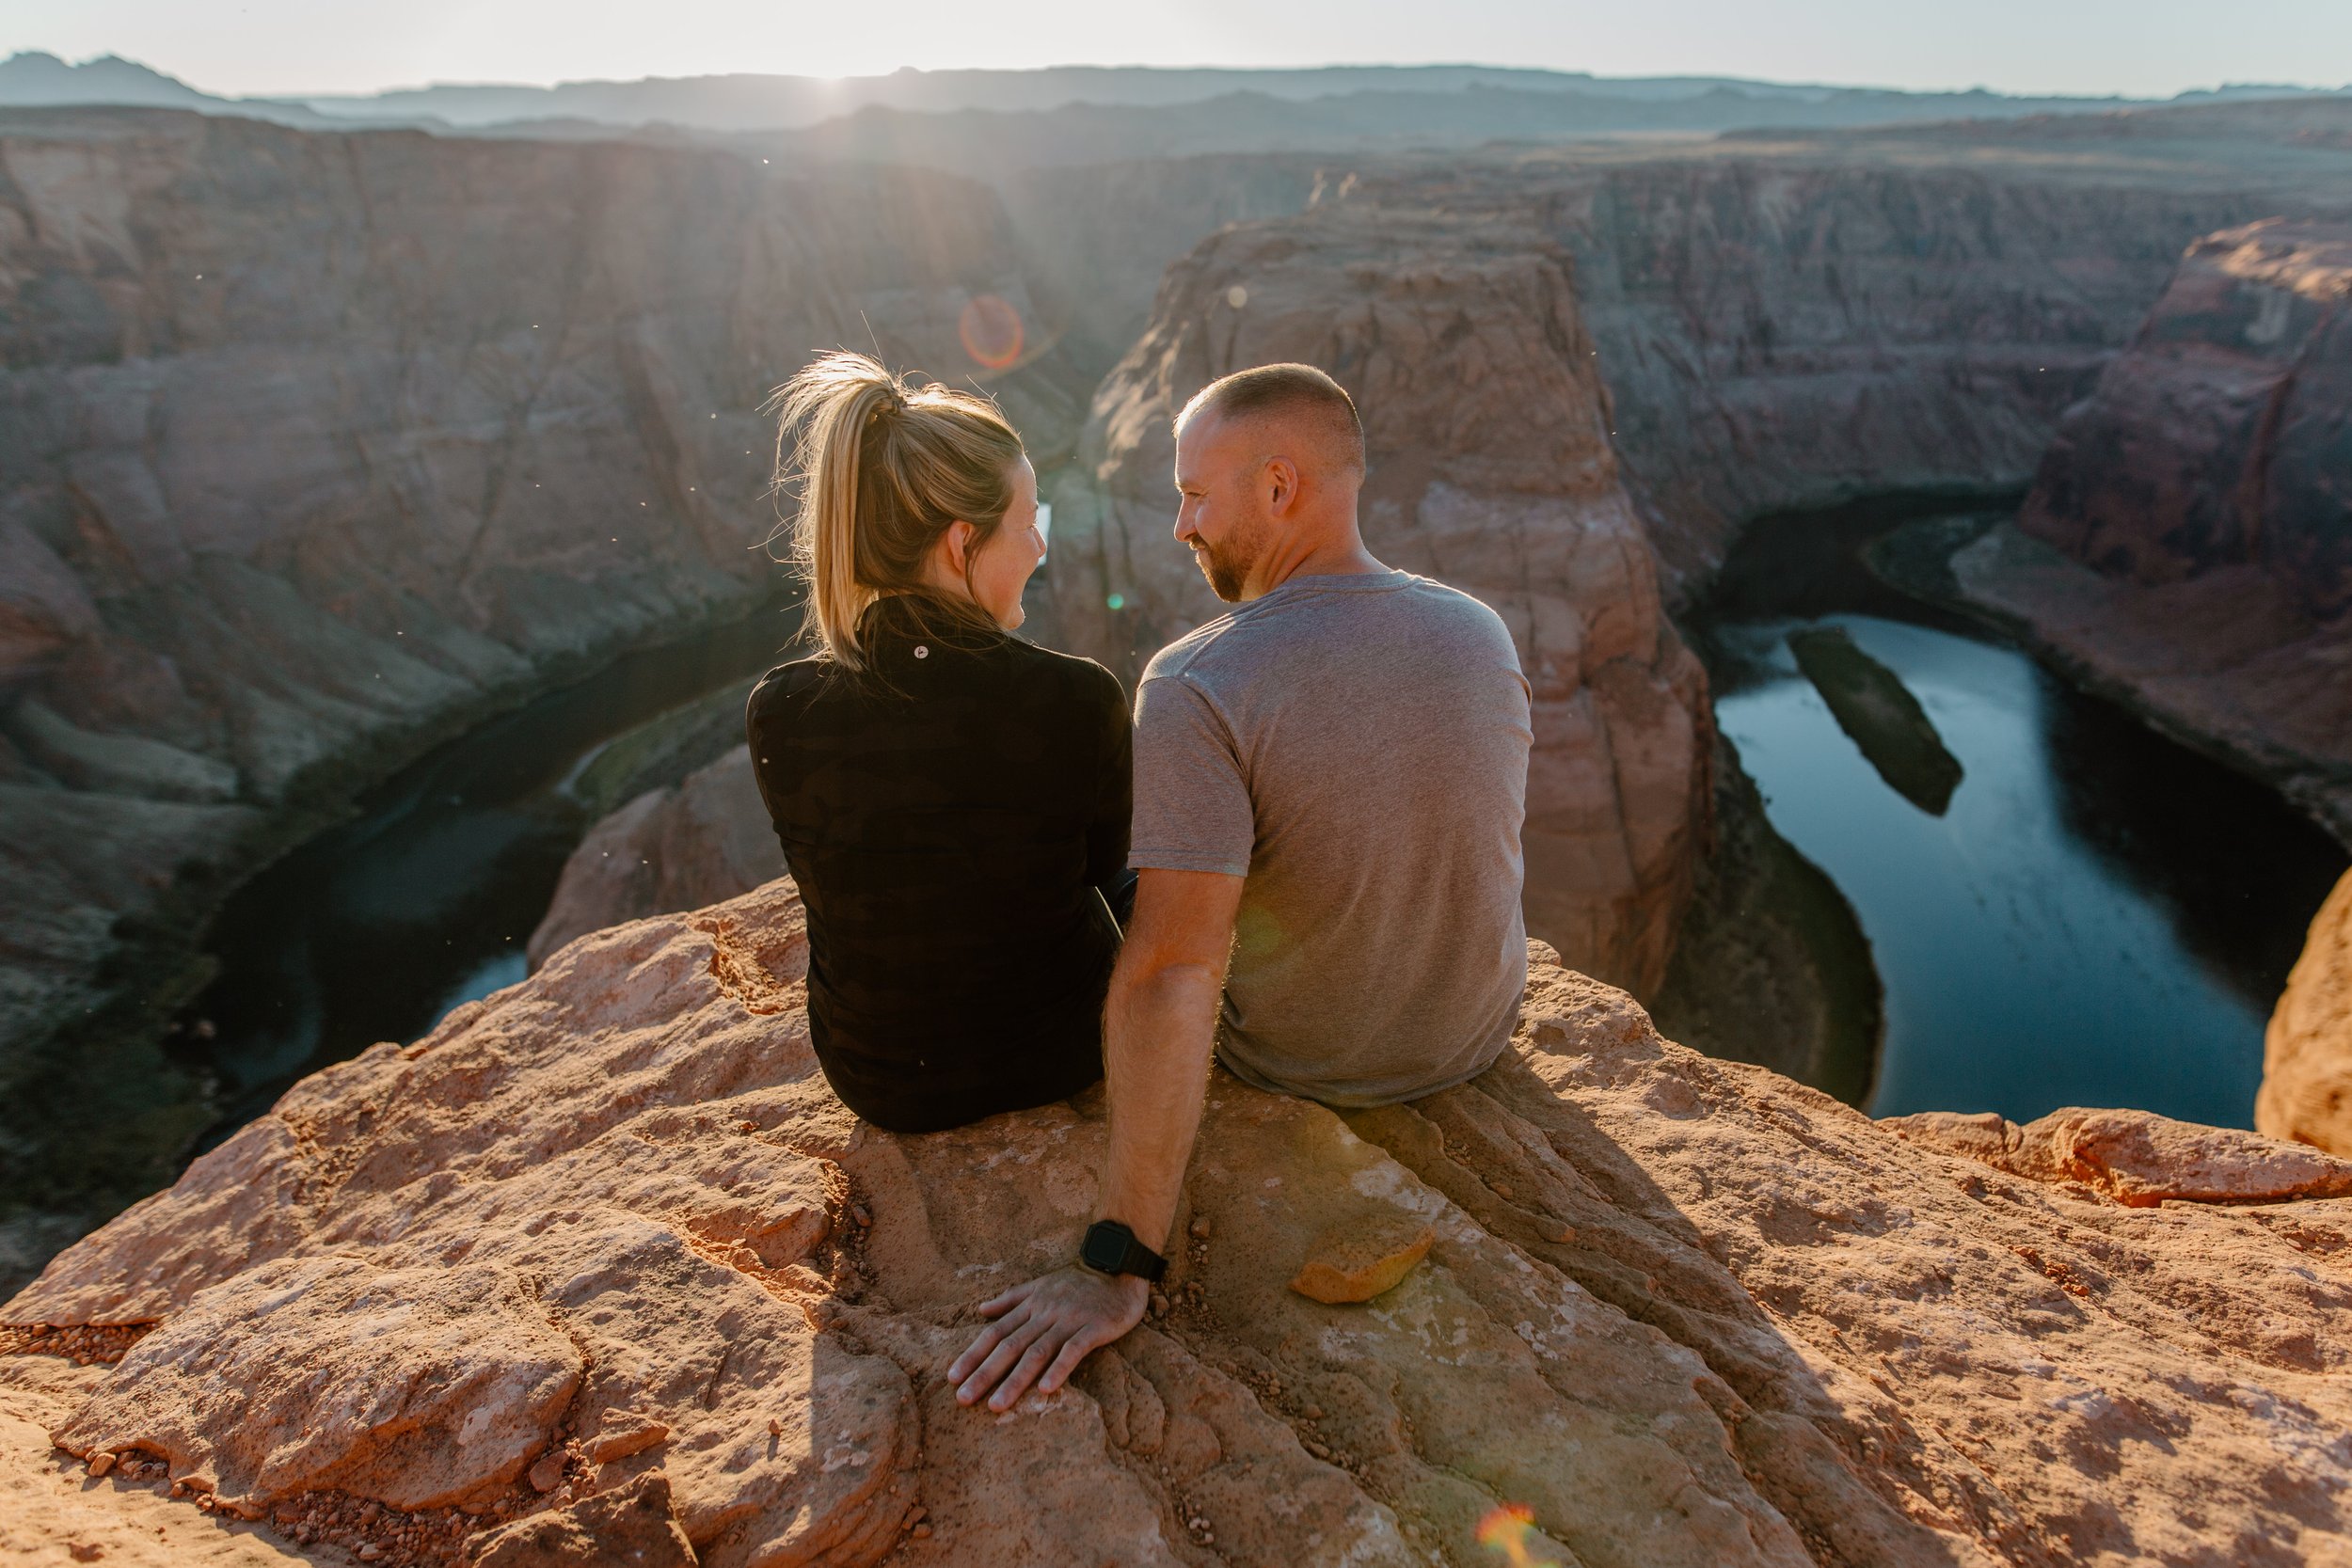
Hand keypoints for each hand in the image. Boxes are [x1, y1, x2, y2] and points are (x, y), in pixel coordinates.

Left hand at [948, 1265, 1148, 1411]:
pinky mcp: (1094, 1327)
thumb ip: (1011, 1299)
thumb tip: (981, 1310)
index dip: (973, 1355)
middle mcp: (1044, 1313)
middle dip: (984, 1374)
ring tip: (996, 1404)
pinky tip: (1045, 1389)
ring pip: (1037, 1352)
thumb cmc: (1078, 1281)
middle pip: (1010, 1346)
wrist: (1118, 1265)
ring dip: (1015, 1380)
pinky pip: (1074, 1350)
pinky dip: (1058, 1368)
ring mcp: (1069, 1320)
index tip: (952, 1378)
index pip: (995, 1333)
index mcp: (1031, 1305)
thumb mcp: (1040, 1284)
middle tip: (963, 1399)